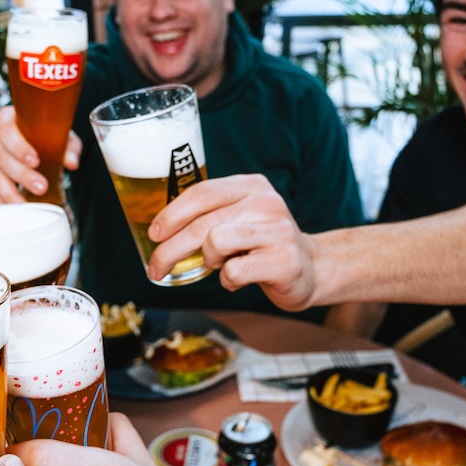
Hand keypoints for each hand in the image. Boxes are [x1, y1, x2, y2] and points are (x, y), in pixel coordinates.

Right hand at [0, 105, 81, 202]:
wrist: (21, 135)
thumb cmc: (40, 133)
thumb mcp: (56, 134)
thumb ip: (67, 146)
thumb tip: (72, 163)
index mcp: (4, 118)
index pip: (7, 132)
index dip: (20, 148)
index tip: (36, 162)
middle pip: (0, 156)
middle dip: (21, 175)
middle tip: (41, 188)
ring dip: (9, 192)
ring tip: (26, 206)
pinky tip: (10, 210)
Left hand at [144, 175, 320, 310]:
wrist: (312, 269)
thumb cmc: (263, 245)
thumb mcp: (239, 218)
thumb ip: (209, 216)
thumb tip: (159, 229)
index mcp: (252, 186)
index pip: (202, 193)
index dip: (171, 214)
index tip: (153, 234)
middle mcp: (266, 203)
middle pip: (202, 223)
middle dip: (171, 249)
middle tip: (156, 269)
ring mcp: (277, 231)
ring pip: (215, 243)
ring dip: (208, 261)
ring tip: (220, 265)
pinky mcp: (283, 261)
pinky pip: (233, 271)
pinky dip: (228, 280)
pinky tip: (239, 278)